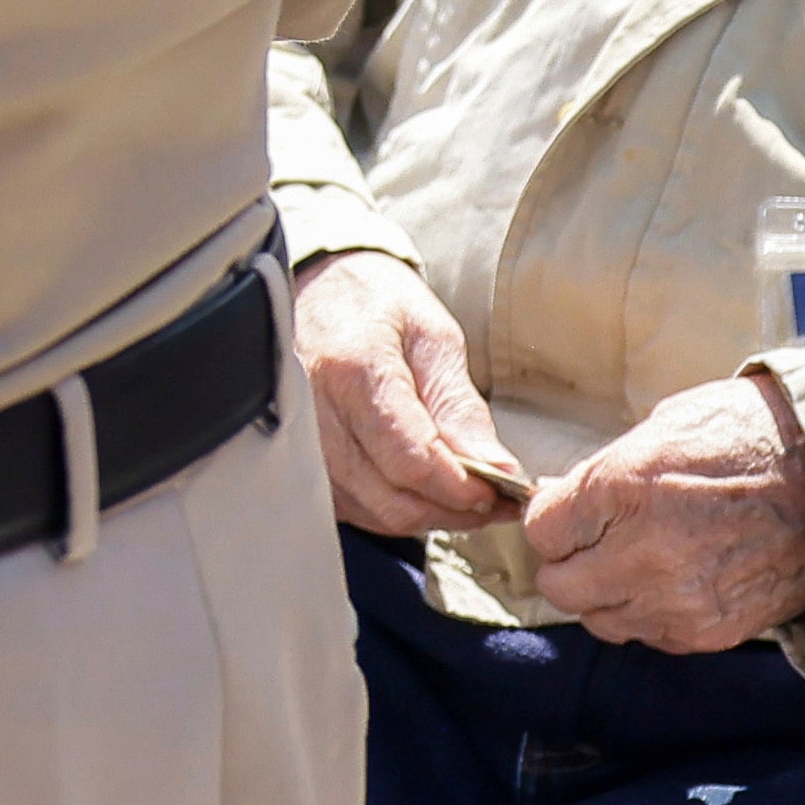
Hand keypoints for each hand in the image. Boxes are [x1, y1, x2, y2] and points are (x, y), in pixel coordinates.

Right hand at [297, 249, 518, 536]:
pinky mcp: (299, 464)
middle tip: (497, 499)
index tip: (505, 491)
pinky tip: (426, 490)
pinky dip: (397, 509)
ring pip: (375, 514)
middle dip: (454, 510)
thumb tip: (497, 469)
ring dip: (429, 515)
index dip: (464, 489)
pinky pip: (355, 509)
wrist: (315, 289)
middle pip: (393, 499)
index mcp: (354, 372)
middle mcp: (316, 417)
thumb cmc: (376, 303)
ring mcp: (300, 446)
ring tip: (468, 493)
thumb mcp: (433, 336)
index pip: (412, 461)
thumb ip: (460, 406)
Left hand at [517, 367, 804, 652]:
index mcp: (626, 486)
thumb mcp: (666, 426)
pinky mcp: (708, 631)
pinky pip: (649, 635)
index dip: (556, 517)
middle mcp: (645, 551)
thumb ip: (605, 473)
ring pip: (600, 618)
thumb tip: (561, 501)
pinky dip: (652, 612)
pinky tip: (679, 578)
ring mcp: (677, 599)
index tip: (575, 510)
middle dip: (571, 561)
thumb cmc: (753, 436)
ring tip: (643, 559)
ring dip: (609, 592)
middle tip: (599, 540)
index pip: (542, 529)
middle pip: (559, 585)